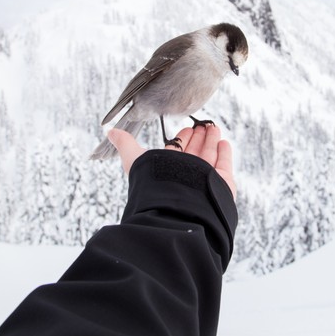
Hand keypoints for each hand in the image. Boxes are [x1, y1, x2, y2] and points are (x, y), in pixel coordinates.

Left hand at [108, 125, 235, 200]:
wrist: (179, 210)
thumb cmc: (155, 186)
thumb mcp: (135, 160)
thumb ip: (125, 144)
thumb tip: (110, 131)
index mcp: (168, 170)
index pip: (176, 151)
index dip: (182, 138)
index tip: (186, 127)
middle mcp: (186, 175)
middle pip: (194, 152)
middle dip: (198, 137)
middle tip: (202, 125)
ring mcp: (204, 179)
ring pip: (209, 155)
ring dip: (211, 140)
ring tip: (213, 127)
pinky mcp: (221, 184)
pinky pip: (223, 165)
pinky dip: (224, 153)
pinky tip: (223, 142)